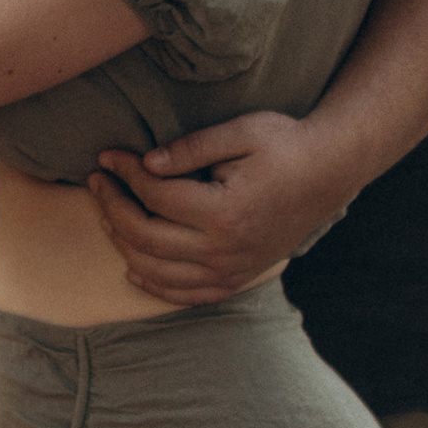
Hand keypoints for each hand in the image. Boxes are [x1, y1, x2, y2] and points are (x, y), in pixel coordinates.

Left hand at [86, 111, 354, 305]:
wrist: (330, 171)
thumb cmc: (285, 144)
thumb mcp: (240, 132)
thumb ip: (189, 148)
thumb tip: (144, 163)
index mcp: (224, 212)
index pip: (154, 195)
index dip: (124, 172)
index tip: (107, 155)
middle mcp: (224, 250)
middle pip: (145, 236)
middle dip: (112, 206)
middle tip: (96, 181)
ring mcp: (231, 270)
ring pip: (157, 270)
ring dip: (123, 243)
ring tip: (107, 214)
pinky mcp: (238, 278)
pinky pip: (186, 294)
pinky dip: (155, 284)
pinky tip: (133, 266)